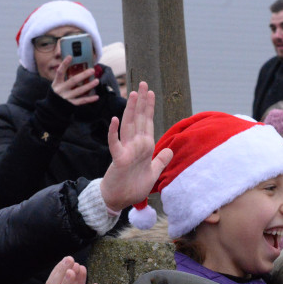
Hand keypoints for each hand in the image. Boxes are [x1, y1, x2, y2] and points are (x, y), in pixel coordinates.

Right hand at [52, 57, 99, 105]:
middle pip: (73, 81)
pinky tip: (96, 96)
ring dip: (89, 86)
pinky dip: (89, 99)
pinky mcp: (71, 104)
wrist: (54, 107)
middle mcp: (61, 90)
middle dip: (83, 75)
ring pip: (79, 91)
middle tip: (92, 70)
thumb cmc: (58, 91)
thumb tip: (73, 63)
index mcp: (57, 83)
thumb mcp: (58, 83)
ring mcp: (66, 97)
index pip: (60, 72)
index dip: (64, 64)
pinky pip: (82, 101)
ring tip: (97, 81)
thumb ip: (64, 76)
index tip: (70, 56)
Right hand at [99, 82, 172, 211]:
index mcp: (144, 146)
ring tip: (133, 93)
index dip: (149, 107)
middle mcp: (135, 145)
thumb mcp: (153, 173)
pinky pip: (115, 144)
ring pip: (128, 126)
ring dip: (131, 109)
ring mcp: (126, 150)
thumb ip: (161, 161)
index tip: (151, 92)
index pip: (147, 122)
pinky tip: (114, 119)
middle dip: (142, 101)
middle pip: (138, 119)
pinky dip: (113, 132)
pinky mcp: (119, 159)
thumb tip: (169, 150)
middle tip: (143, 83)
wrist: (119, 200)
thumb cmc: (133, 187)